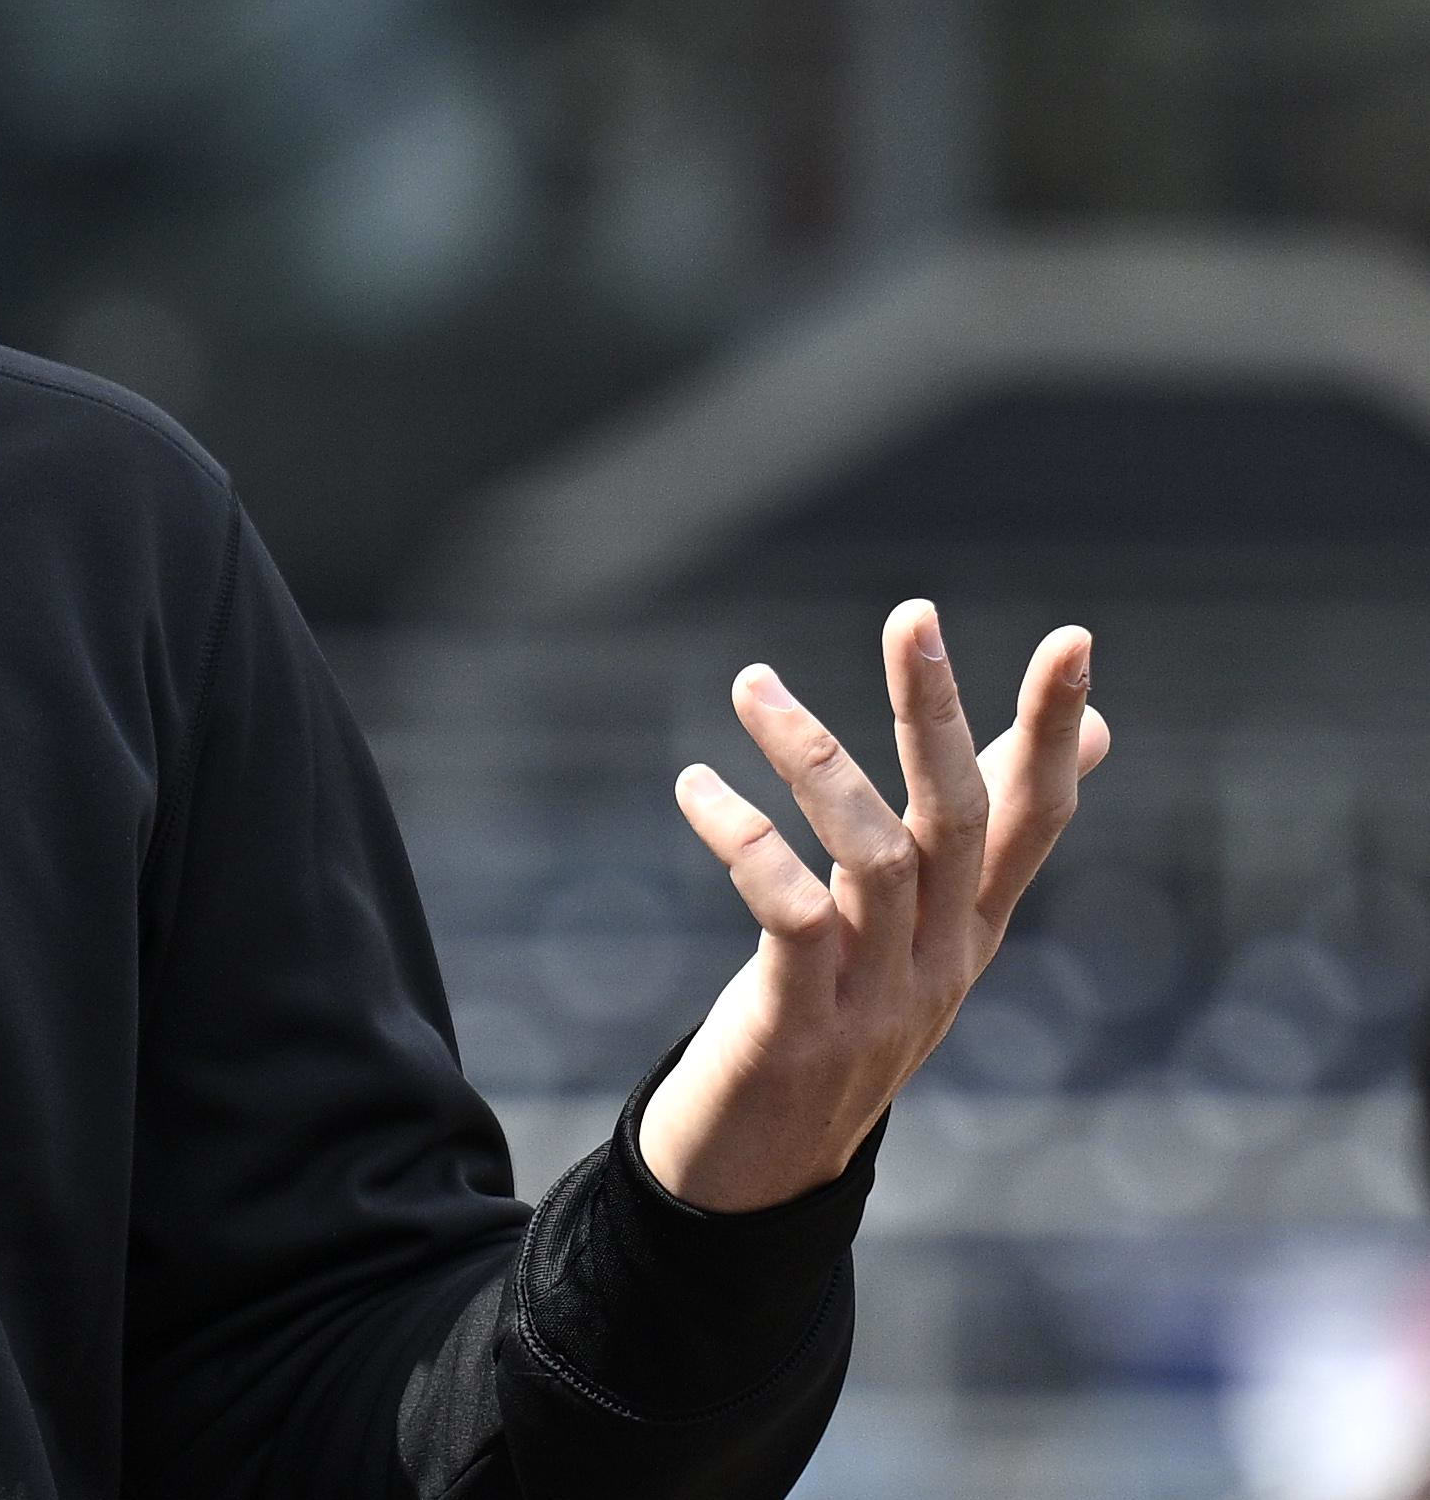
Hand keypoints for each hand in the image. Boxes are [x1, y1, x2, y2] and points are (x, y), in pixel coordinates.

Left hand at [639, 601, 1109, 1210]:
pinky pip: (790, 913)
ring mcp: (880, 997)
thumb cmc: (832, 1024)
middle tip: (914, 616)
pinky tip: (697, 788)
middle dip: (941, 715)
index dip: (1054, 733)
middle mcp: (943, 959)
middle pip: (962, 819)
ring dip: (813, 757)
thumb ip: (980, 846)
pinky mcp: (804, 1024)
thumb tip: (1093, 741)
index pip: (1035, 818)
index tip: (1075, 641)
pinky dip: (747, 840)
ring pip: (876, 855)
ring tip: (751, 682)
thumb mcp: (918, 939)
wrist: (762, 1172)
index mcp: (972, 930)